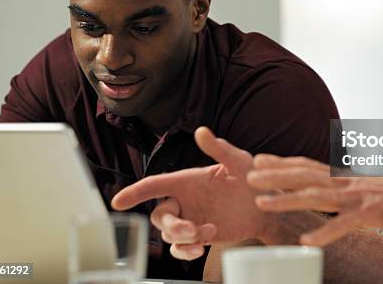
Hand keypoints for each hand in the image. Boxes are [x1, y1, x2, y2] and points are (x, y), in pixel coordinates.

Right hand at [111, 127, 269, 259]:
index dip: (135, 192)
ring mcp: (191, 219)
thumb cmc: (252, 179)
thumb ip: (219, 148)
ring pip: (169, 235)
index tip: (118, 202)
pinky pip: (180, 249)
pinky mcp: (199, 237)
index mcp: (188, 180)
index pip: (155, 185)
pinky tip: (202, 247)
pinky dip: (186, 251)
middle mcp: (185, 200)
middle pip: (160, 216)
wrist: (265, 207)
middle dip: (172, 225)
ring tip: (210, 231)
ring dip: (185, 238)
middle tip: (191, 228)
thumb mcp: (238, 162)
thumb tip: (202, 131)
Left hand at [247, 154, 382, 245]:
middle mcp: (345, 182)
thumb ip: (342, 184)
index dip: (281, 162)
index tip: (258, 159)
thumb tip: (324, 185)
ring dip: (287, 200)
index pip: (306, 165)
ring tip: (262, 203)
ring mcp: (357, 197)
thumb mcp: (363, 185)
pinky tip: (307, 242)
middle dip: (274, 176)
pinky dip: (325, 233)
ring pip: (315, 197)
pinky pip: (343, 225)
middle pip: (304, 176)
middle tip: (248, 175)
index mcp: (343, 176)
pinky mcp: (370, 214)